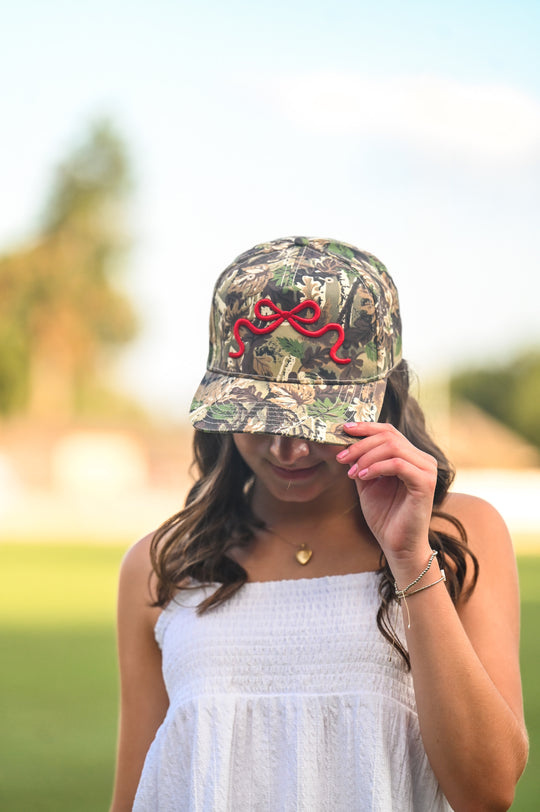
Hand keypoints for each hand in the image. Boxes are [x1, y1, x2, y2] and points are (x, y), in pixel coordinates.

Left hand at [336, 422, 436, 568]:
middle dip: (360, 444)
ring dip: (366, 457)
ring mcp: (426, 470)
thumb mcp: (367, 483)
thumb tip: (346, 442)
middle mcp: (422, 460)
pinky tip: (362, 476)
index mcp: (411, 457)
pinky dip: (376, 467)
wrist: (398, 546)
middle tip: (341, 457)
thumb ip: (361, 462)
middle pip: (389, 435)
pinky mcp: (425, 483)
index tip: (344, 430)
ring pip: (393, 447)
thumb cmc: (385, 516)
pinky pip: (398, 464)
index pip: (389, 431)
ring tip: (351, 472)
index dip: (366, 427)